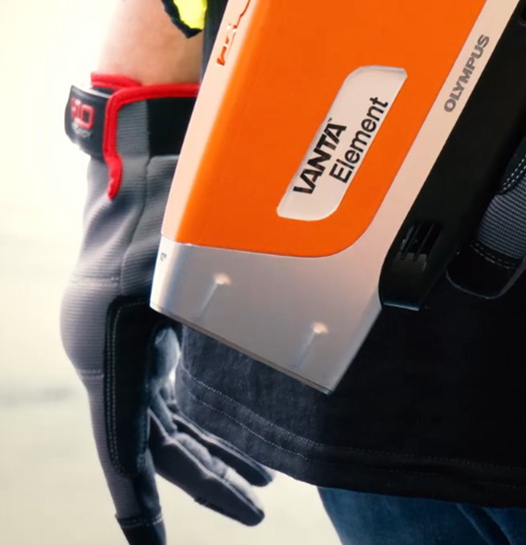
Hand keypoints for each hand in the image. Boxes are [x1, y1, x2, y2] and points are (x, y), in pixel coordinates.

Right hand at [62, 75, 270, 544]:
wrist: (137, 148)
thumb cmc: (158, 201)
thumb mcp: (184, 267)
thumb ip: (222, 314)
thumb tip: (289, 343)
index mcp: (108, 350)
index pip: (122, 447)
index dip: (141, 501)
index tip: (152, 542)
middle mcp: (109, 352)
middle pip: (157, 438)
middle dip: (207, 479)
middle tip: (255, 510)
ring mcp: (124, 338)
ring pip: (165, 415)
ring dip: (209, 449)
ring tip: (257, 482)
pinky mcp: (140, 323)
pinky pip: (168, 386)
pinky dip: (201, 413)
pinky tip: (235, 427)